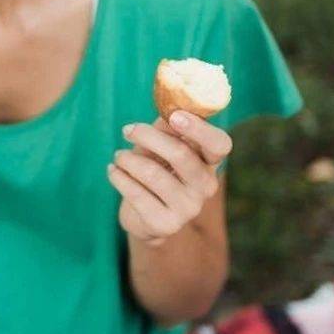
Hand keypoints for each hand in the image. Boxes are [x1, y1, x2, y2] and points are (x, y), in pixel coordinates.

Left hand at [106, 110, 231, 246]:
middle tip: (127, 130)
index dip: (199, 129)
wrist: (145, 218)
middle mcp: (206, 186)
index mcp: (210, 163)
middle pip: (181, 154)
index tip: (174, 116)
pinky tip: (113, 170)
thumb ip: (166, 129)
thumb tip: (169, 109)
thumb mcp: (160, 147)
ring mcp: (188, 208)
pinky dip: (119, 176)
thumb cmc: (155, 171)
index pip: (220, 144)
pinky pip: (136, 193)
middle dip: (148, 136)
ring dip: (128, 159)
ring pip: (153, 173)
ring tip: (118, 156)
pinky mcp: (166, 224)